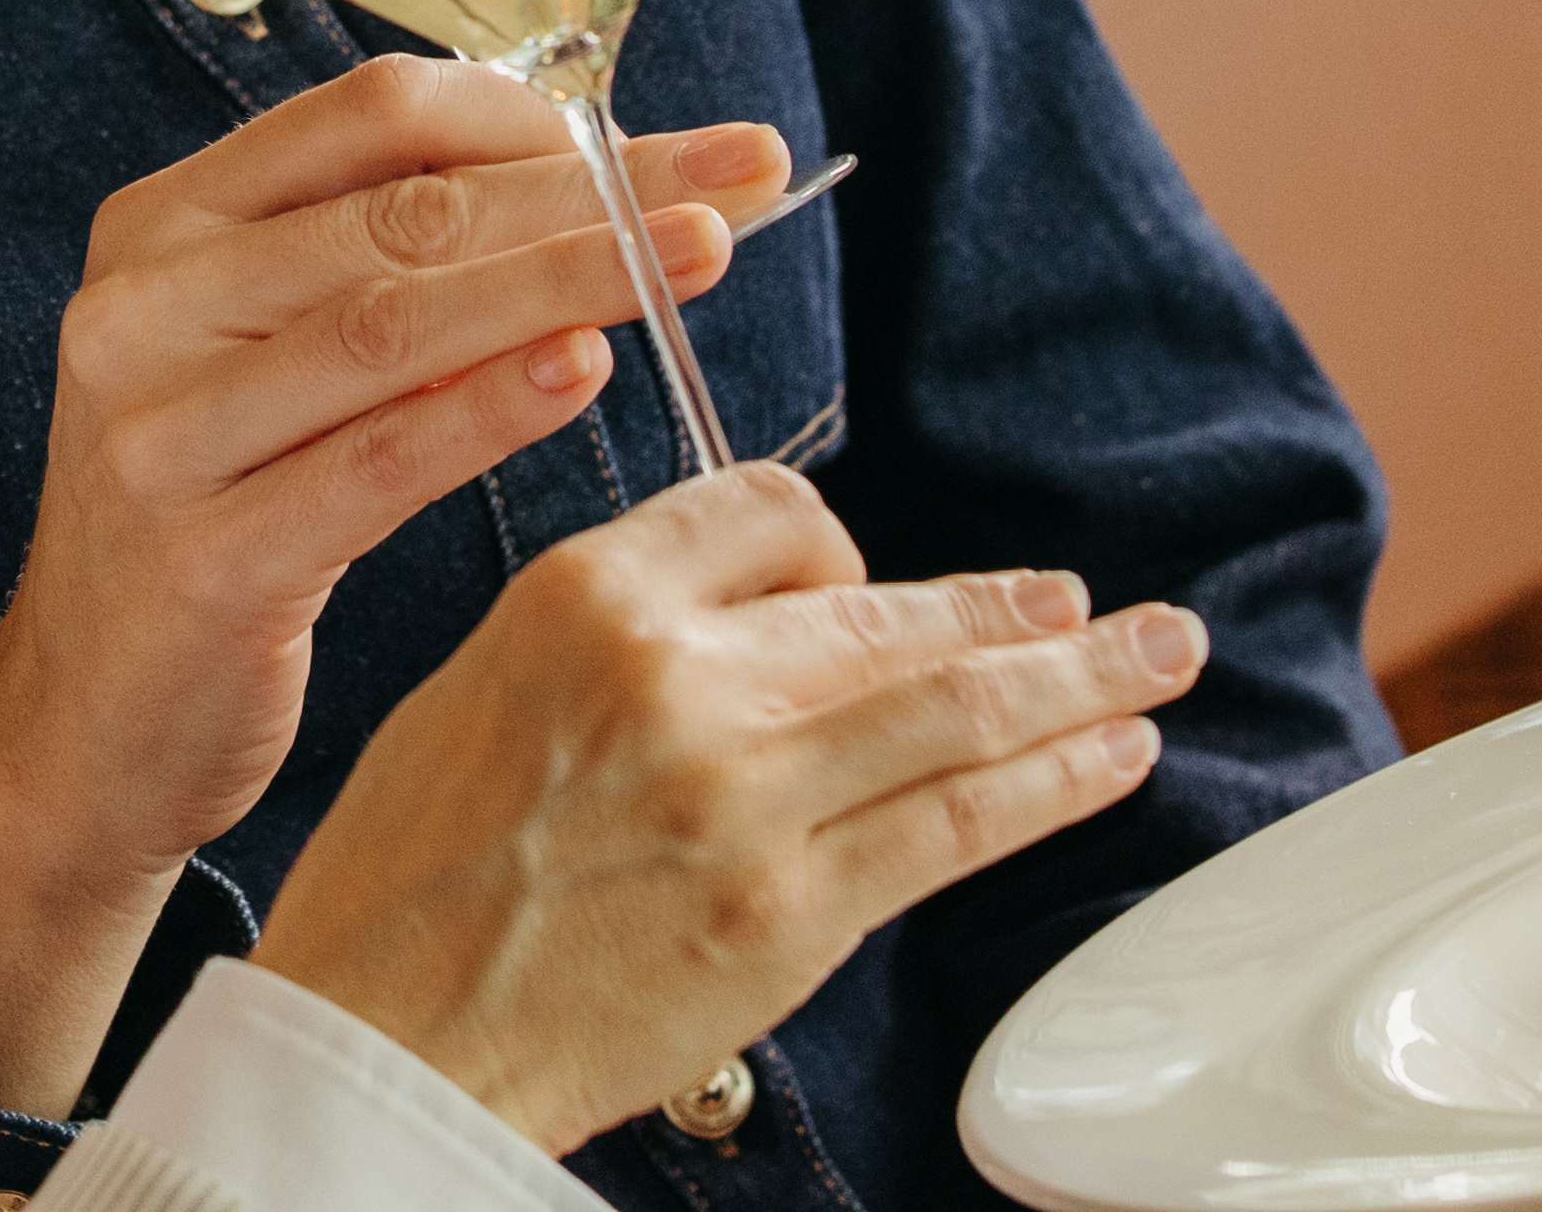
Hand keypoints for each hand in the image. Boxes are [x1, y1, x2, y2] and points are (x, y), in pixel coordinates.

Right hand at [0, 60, 782, 1108]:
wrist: (87, 724)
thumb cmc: (215, 519)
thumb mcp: (265, 365)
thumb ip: (380, 273)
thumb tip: (595, 181)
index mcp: (158, 226)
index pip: (365, 116)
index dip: (534, 112)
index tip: (677, 138)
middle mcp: (139, 308)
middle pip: (398, 213)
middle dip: (584, 190)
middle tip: (731, 181)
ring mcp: (155, 435)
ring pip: (391, 323)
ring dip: (564, 277)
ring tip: (696, 255)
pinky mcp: (199, 561)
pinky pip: (373, 465)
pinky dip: (488, 409)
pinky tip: (586, 370)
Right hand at [252, 464, 1200, 1151]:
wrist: (385, 1030)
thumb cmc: (407, 876)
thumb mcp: (480, 682)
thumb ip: (617, 633)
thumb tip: (751, 624)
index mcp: (582, 598)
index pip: (767, 512)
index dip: (836, 546)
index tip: (874, 580)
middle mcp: (676, 677)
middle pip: (889, 612)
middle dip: (1014, 612)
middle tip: (1089, 609)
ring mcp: (747, 797)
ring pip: (954, 709)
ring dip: (1079, 680)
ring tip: (1156, 655)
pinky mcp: (791, 911)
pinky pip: (956, 824)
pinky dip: (1051, 783)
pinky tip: (1109, 758)